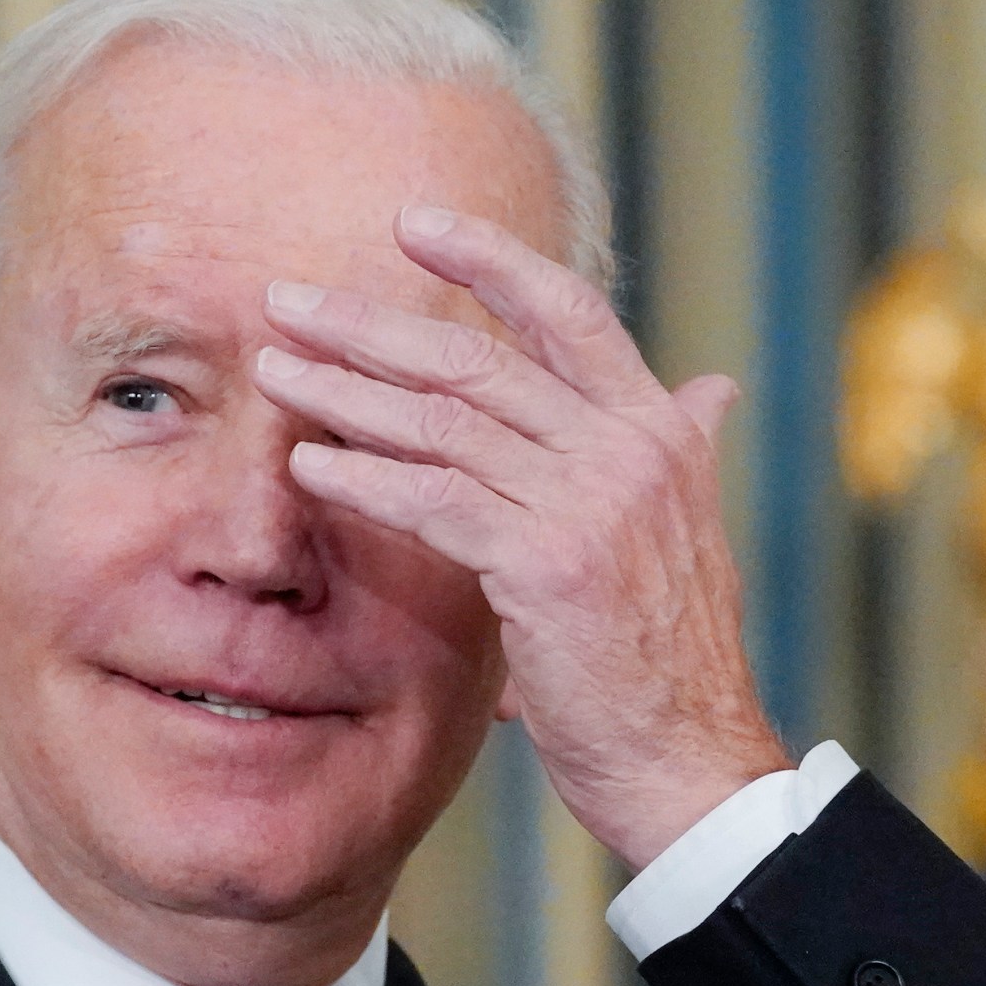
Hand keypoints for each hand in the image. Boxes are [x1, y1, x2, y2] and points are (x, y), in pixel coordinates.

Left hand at [251, 205, 787, 870]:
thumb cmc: (667, 658)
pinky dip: (364, 477)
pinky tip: (308, 464)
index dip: (488, 259)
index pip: (567, 312)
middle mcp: (628, 449)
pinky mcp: (545, 563)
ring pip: (445, 422)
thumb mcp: (685, 534)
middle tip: (287, 300)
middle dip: (371, 325)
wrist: (689, 760)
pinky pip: (434, 499)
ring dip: (345, 392)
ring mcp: (589, 503)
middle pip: (480, 358)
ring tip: (276, 370)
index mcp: (658, 430)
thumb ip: (680, 452)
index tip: (410, 225)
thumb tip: (709, 389)